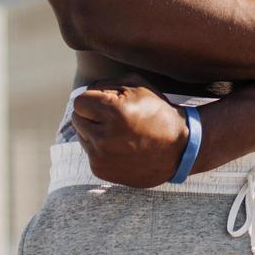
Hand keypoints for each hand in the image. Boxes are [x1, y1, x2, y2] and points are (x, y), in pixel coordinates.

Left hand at [70, 76, 189, 187]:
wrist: (177, 149)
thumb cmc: (157, 112)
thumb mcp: (138, 86)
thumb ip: (107, 84)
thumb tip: (85, 91)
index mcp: (114, 112)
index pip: (80, 102)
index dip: (92, 99)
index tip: (105, 103)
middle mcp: (104, 136)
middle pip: (77, 118)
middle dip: (91, 114)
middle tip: (112, 117)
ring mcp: (101, 156)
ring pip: (81, 135)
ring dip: (94, 131)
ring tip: (118, 132)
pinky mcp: (100, 170)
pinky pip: (89, 152)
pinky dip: (99, 148)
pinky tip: (119, 146)